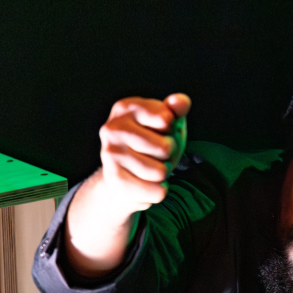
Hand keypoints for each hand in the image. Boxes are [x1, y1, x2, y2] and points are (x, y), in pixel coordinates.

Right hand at [94, 93, 190, 212]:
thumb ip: (176, 110)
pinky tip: (145, 183)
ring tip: (150, 168)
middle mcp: (113, 128)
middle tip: (155, 154)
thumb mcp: (167, 124)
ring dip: (163, 174)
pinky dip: (158, 191)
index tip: (160, 131)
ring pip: (161, 172)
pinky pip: (156, 192)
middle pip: (165, 148)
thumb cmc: (151, 143)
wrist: (125, 174)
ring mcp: (110, 154)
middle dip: (168, 155)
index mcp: (127, 108)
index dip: (171, 130)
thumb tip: (182, 101)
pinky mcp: (114, 180)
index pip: (167, 119)